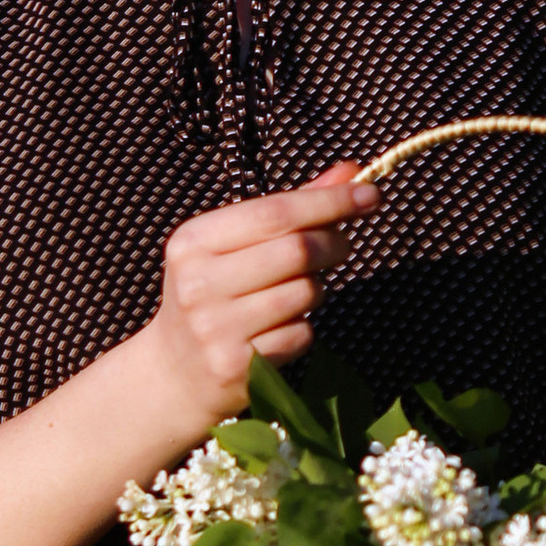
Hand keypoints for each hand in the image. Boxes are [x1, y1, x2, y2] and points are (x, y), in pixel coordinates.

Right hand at [135, 161, 375, 443]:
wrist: (176, 372)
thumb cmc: (214, 294)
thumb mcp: (235, 245)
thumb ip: (291, 207)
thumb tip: (351, 173)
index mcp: (194, 241)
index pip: (275, 212)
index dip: (328, 201)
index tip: (368, 194)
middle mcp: (199, 283)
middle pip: (297, 250)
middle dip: (333, 243)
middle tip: (342, 244)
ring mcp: (216, 328)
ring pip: (304, 293)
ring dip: (316, 288)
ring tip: (297, 291)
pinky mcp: (238, 367)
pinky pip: (301, 334)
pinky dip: (303, 327)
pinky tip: (279, 328)